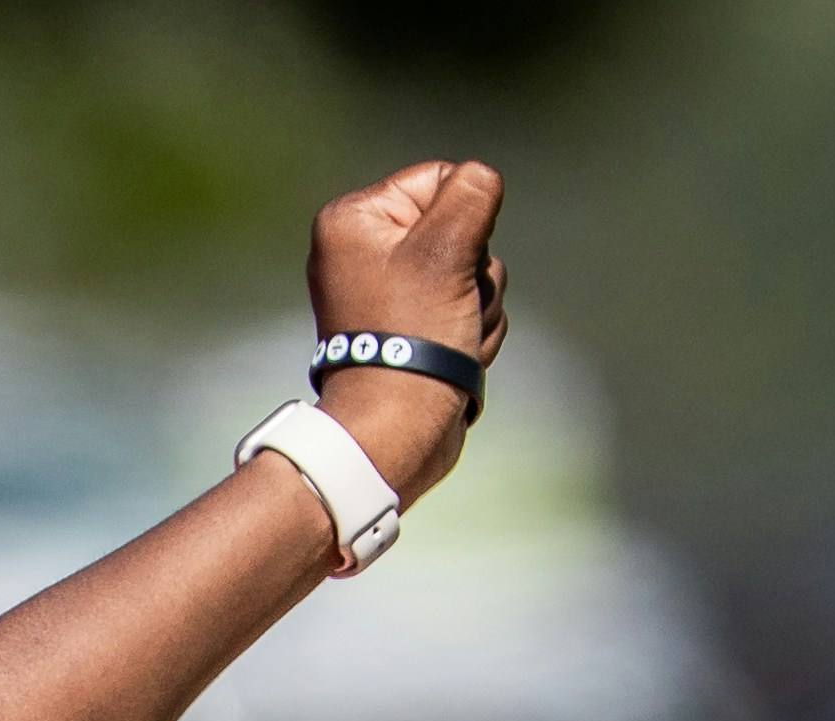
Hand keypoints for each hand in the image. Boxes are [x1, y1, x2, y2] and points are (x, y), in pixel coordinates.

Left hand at [304, 160, 509, 493]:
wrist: (399, 429)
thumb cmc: (414, 338)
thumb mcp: (448, 248)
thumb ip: (472, 194)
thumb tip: (481, 179)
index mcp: (353, 218)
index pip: (439, 180)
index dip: (465, 220)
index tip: (450, 262)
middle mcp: (363, 249)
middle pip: (459, 228)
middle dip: (474, 271)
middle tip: (452, 307)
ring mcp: (388, 291)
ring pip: (470, 271)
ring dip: (480, 306)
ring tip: (453, 339)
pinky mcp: (410, 326)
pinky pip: (464, 307)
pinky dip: (471, 331)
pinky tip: (456, 357)